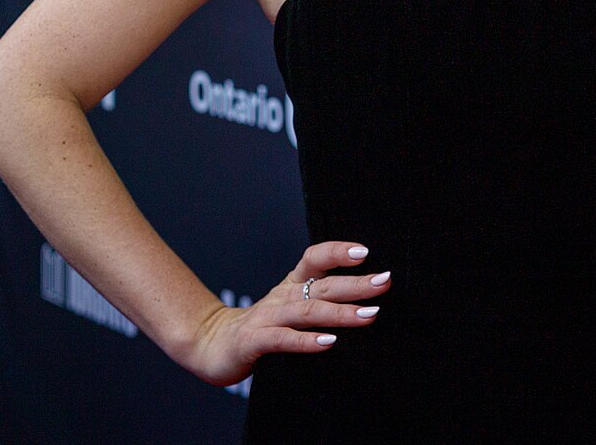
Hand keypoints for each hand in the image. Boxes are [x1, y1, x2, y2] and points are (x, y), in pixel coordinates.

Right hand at [179, 241, 391, 385]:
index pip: (315, 257)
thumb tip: (369, 299)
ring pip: (307, 311)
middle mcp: (282, 297)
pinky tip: (330, 342)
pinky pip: (283, 339)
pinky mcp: (253, 342)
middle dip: (356, 284)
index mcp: (292, 284)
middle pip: (322, 285)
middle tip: (385, 282)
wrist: (210, 344)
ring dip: (340, 312)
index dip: (338, 251)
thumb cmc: (262, 326)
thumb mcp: (292, 307)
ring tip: (369, 315)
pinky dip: (307, 341)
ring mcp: (266, 318)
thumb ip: (321, 300)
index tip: (366, 252)